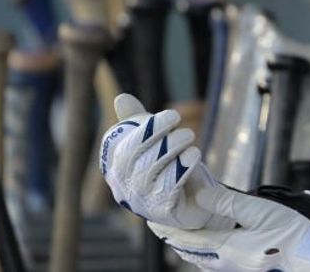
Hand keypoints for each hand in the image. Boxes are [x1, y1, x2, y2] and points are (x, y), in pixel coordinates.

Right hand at [99, 93, 214, 227]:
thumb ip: (138, 121)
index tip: (171, 116)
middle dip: (159, 135)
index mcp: (115, 167)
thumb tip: (121, 98)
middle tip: (181, 122)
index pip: (121, 146)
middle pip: (134, 156)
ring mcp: (141, 201)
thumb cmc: (168, 165)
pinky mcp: (161, 211)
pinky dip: (183, 166)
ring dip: (173, 148)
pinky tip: (194, 155)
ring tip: (189, 137)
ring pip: (151, 169)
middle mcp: (123, 186)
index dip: (145, 129)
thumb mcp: (154, 140)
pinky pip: (169, 186)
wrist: (193, 201)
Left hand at [149, 183, 309, 271]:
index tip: (151, 220)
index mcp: (226, 249)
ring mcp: (237, 268)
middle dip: (174, 240)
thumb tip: (200, 195)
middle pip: (191, 253)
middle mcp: (227, 263)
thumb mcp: (259, 211)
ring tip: (179, 234)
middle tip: (160, 226)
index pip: (187, 240)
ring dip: (188, 247)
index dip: (167, 230)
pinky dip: (203, 251)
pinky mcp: (246, 268)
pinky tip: (209, 245)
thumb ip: (227, 203)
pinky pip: (215, 262)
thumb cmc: (290, 234)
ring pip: (202, 260)